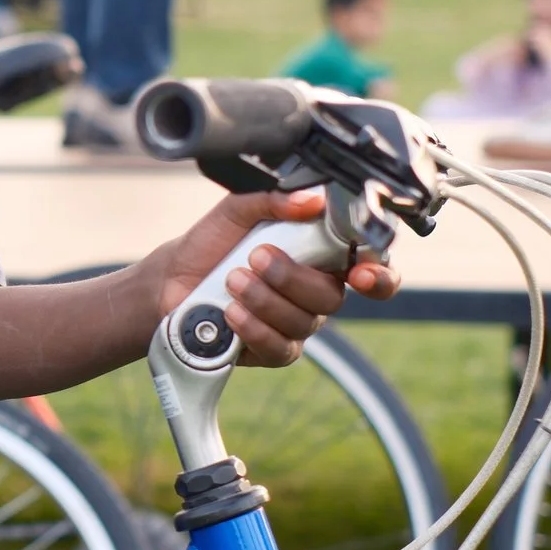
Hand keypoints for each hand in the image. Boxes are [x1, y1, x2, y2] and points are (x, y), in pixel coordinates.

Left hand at [139, 189, 399, 366]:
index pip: (371, 269)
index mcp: (322, 256)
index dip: (379, 274)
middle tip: (256, 257)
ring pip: (304, 322)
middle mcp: (317, 292)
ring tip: (231, 279)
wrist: (172, 279)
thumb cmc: (213, 243)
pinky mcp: (274, 350)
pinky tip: (230, 312)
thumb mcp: (238, 210)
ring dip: (264, 299)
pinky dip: (254, 327)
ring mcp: (297, 324)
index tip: (361, 272)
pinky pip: (280, 347)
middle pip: (331, 296)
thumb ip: (274, 200)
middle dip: (292, 277)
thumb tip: (313, 199)